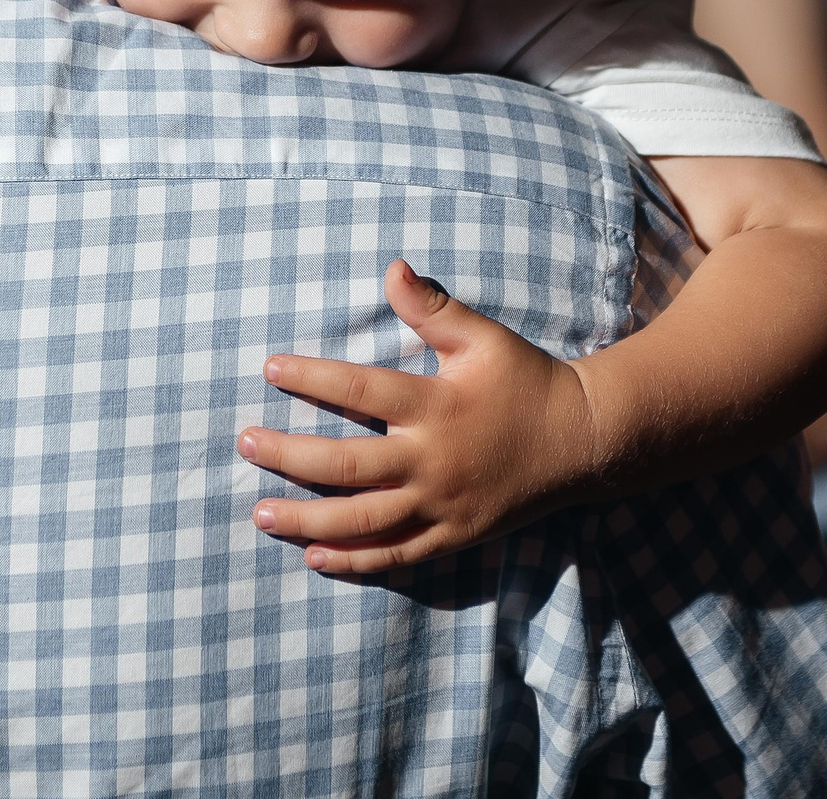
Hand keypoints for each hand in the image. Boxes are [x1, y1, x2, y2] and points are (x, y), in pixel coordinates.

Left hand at [237, 259, 602, 574]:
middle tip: (245, 444)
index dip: (310, 377)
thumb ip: (433, 308)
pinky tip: (313, 556)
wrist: (581, 442)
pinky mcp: (453, 537)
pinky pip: (396, 555)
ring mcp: (441, 506)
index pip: (358, 390)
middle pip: (345, 464)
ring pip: (362, 520)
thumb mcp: (484, 337)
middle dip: (288, 456)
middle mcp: (432, 461)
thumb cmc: (526, 381)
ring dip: (306, 518)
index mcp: (436, 406)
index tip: (270, 368)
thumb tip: (391, 267)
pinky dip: (354, 560)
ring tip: (259, 513)